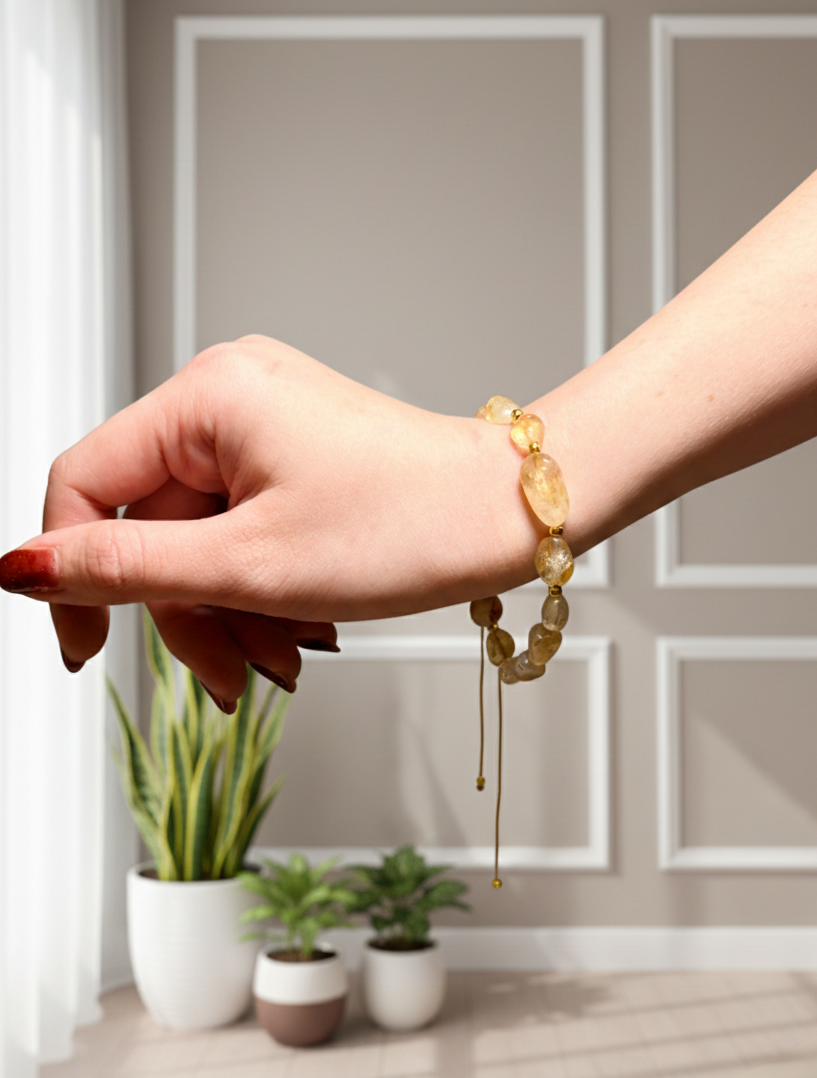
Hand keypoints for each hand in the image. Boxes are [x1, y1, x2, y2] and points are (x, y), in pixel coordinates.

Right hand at [0, 336, 538, 705]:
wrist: (507, 516)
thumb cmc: (408, 524)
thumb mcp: (250, 564)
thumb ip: (126, 568)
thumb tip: (22, 565)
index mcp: (206, 398)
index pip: (85, 481)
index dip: (68, 572)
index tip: (83, 650)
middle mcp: (228, 399)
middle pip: (149, 525)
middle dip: (184, 611)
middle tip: (225, 678)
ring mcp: (263, 429)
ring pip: (200, 540)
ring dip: (227, 612)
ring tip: (278, 663)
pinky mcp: (293, 458)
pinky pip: (243, 532)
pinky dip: (258, 589)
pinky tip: (296, 633)